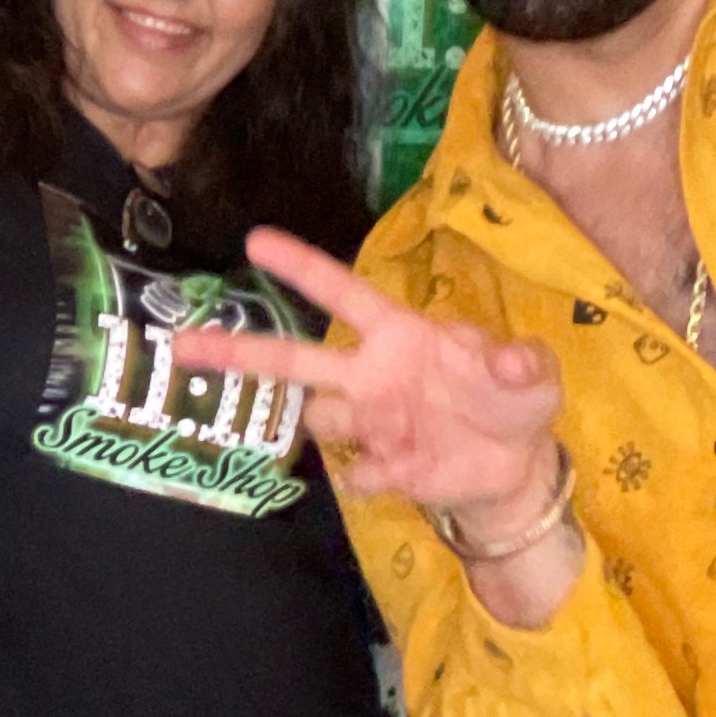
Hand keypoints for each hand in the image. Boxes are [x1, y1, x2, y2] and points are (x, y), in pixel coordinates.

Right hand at [170, 227, 565, 534]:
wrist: (517, 469)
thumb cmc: (514, 401)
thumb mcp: (534, 376)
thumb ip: (522, 363)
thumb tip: (508, 359)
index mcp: (397, 336)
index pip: (342, 294)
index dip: (301, 268)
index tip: (254, 241)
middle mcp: (368, 375)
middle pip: (291, 359)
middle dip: (237, 351)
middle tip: (182, 346)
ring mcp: (369, 424)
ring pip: (317, 418)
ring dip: (334, 422)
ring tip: (374, 430)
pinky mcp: (380, 468)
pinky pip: (356, 473)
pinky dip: (369, 475)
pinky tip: (391, 475)